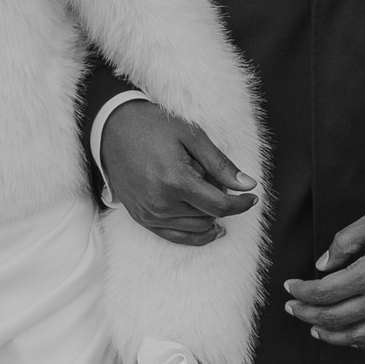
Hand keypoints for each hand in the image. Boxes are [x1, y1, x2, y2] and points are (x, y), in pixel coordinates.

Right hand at [101, 101, 258, 246]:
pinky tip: (210, 227)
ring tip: (200, 188)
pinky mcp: (141, 218)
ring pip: (195, 228)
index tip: (252, 197)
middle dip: (220, 200)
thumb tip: (248, 186)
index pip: (221, 205)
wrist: (112, 128)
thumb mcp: (193, 136)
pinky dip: (195, 234)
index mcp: (175, 181)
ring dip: (207, 213)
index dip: (242, 204)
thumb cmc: (153, 127)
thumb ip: (221, 165)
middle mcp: (161, 203)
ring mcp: (149, 213)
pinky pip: (174, 236)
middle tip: (213, 176)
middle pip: (209, 216)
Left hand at [283, 199, 364, 349]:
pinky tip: (350, 338)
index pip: (323, 292)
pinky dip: (362, 343)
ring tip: (314, 328)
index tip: (290, 287)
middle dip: (306, 314)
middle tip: (293, 308)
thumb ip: (344, 242)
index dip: (301, 291)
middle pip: (333, 317)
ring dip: (330, 335)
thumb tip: (323, 265)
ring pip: (356, 336)